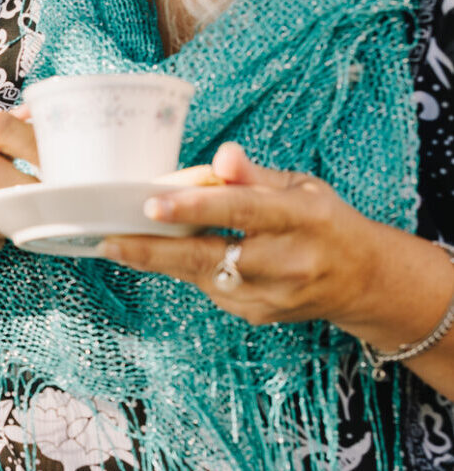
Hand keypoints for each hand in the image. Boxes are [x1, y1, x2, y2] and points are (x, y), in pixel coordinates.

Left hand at [100, 142, 423, 336]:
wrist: (362, 280)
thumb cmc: (323, 222)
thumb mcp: (300, 188)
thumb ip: (255, 176)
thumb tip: (221, 156)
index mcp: (302, 218)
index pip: (242, 211)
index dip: (196, 206)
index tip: (152, 204)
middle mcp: (288, 261)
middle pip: (209, 256)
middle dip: (153, 248)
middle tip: (109, 238)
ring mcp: (271, 295)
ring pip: (199, 275)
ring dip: (157, 259)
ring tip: (118, 243)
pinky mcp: (255, 315)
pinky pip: (207, 287)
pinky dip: (183, 269)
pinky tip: (162, 254)